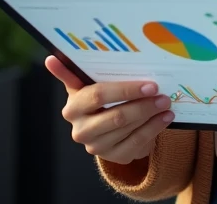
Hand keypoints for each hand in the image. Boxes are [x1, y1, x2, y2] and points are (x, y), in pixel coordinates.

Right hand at [45, 55, 175, 163]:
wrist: (102, 129)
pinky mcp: (114, 157)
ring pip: (129, 130)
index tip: (149, 84)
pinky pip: (137, 143)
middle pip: (117, 116)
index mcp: (73, 108)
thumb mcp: (85, 85)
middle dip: (143, 105)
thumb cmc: (96, 99)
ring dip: (152, 116)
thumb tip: (50, 59)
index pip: (99, 96)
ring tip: (166, 103)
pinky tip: (165, 118)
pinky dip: (154, 129)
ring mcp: (97, 147)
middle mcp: (81, 130)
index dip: (125, 90)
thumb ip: (71, 72)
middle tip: (162, 95)